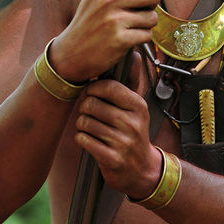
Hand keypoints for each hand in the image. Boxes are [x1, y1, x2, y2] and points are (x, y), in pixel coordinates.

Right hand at [49, 0, 160, 81]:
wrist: (70, 54)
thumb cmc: (89, 22)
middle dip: (152, 3)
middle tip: (140, 10)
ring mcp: (113, 20)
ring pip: (152, 17)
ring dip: (146, 24)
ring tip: (129, 26)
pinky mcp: (119, 40)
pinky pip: (147, 35)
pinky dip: (141, 38)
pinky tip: (127, 39)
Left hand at [75, 78, 162, 198]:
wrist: (142, 169)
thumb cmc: (134, 131)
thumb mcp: (137, 107)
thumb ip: (132, 80)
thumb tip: (135, 54)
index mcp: (138, 106)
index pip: (108, 87)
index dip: (93, 88)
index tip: (92, 93)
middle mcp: (133, 123)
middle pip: (92, 105)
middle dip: (85, 108)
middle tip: (90, 112)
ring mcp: (123, 142)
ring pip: (85, 122)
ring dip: (82, 124)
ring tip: (90, 127)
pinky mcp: (112, 159)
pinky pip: (83, 140)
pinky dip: (81, 138)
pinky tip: (89, 139)